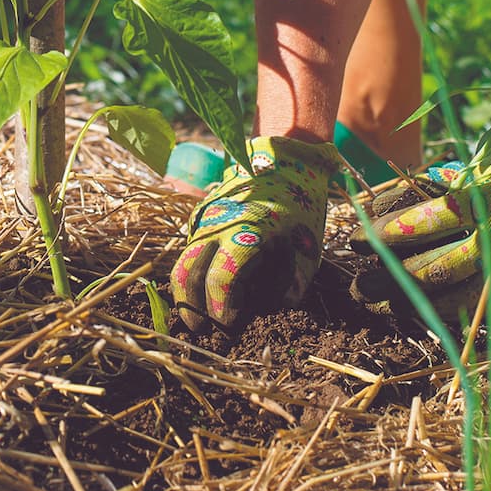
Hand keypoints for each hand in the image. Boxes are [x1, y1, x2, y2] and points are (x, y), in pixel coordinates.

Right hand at [170, 136, 341, 331]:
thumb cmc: (301, 207)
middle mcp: (217, 224)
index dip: (222, 309)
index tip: (229, 325)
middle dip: (190, 308)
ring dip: (187, 292)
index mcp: (247, 231)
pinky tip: (205, 286)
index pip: (221, 279)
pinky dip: (193, 271)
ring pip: (182, 262)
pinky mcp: (198, 215)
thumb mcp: (308, 247)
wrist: (282, 160)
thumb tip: (272, 310)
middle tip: (200, 330)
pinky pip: (188, 249)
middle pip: (186, 273)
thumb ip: (292, 283)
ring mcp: (204, 218)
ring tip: (199, 314)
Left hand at [349, 146, 490, 316]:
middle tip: (356, 282)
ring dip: (406, 300)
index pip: (421, 222)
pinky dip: (437, 311)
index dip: (382, 232)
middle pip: (430, 267)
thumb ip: (422, 191)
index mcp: (481, 202)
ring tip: (375, 300)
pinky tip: (411, 310)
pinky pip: (469, 307)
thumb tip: (368, 206)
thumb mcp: (467, 173)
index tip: (352, 237)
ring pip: (447, 294)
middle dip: (387, 276)